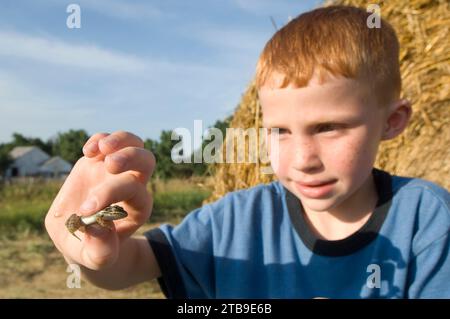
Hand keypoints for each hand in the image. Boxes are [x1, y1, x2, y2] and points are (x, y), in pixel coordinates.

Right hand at [45, 131, 154, 269]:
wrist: (83, 240)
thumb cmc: (93, 249)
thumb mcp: (94, 258)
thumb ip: (100, 251)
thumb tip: (99, 228)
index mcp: (137, 208)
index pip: (135, 193)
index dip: (112, 195)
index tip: (87, 208)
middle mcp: (132, 185)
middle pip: (147, 161)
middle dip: (131, 158)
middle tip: (110, 164)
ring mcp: (116, 171)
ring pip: (134, 144)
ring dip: (120, 140)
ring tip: (100, 149)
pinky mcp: (99, 162)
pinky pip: (107, 141)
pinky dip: (100, 139)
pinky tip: (87, 151)